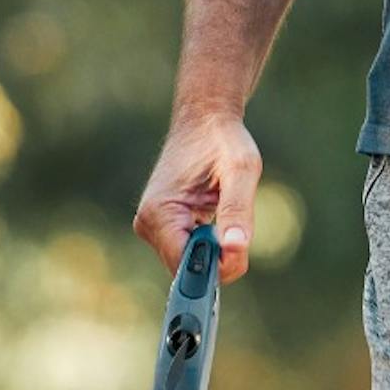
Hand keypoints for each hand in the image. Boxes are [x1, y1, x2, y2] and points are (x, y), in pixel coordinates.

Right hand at [134, 108, 262, 281]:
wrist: (205, 120)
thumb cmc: (223, 140)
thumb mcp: (241, 170)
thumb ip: (237, 211)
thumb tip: (235, 248)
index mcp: (159, 212)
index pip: (186, 266)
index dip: (218, 265)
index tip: (239, 243)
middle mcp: (148, 224)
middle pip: (189, 270)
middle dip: (218, 256)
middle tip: (235, 223)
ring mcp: (152, 227)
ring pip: (191, 264)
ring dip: (215, 246)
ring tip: (220, 209)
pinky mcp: (160, 227)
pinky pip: (189, 252)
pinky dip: (209, 242)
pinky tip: (212, 212)